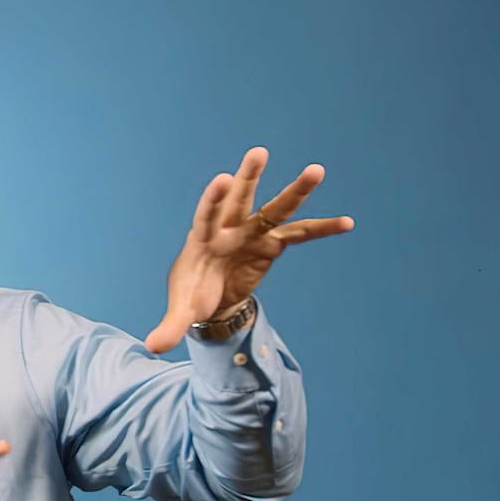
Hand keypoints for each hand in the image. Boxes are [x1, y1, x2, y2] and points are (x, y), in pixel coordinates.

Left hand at [143, 146, 354, 353]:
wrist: (210, 298)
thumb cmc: (192, 296)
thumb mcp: (181, 312)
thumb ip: (170, 327)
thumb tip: (152, 348)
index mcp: (202, 239)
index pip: (206, 214)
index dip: (214, 198)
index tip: (223, 179)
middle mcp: (228, 229)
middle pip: (238, 199)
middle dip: (248, 177)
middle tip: (257, 152)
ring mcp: (252, 233)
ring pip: (275, 209)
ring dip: (295, 191)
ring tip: (317, 170)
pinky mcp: (271, 244)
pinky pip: (300, 234)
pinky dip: (321, 229)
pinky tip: (347, 223)